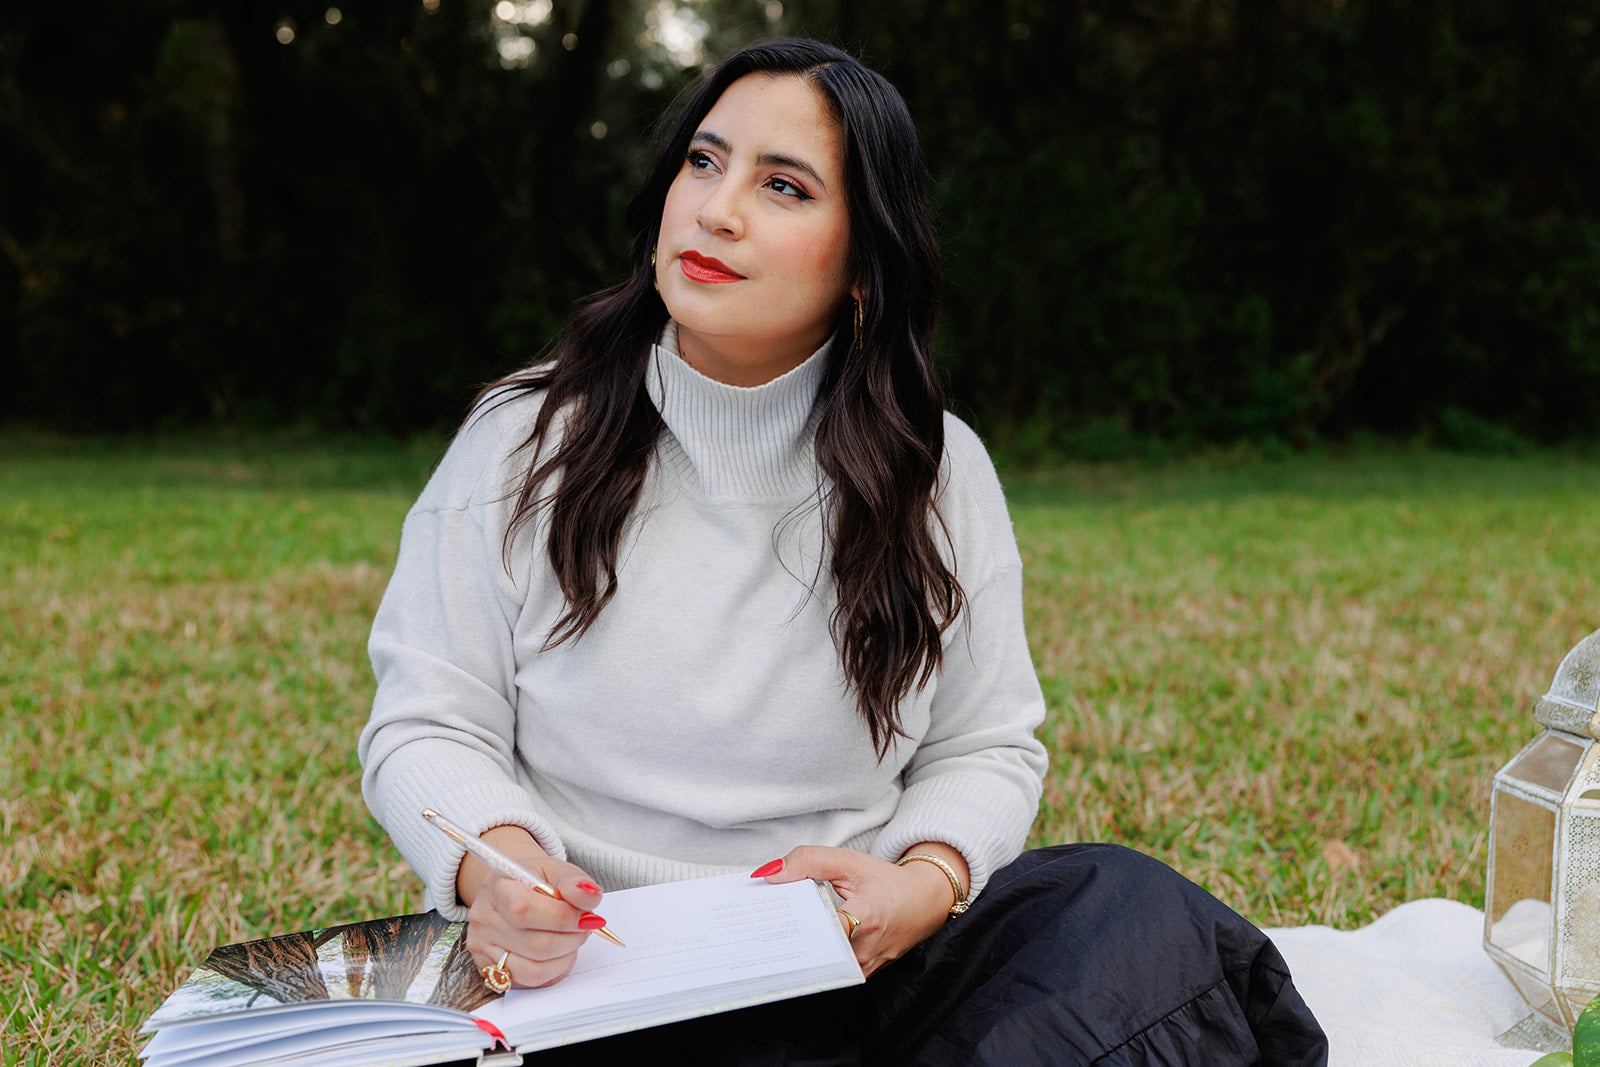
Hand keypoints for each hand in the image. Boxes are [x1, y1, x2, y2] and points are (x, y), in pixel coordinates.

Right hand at [457, 826, 607, 988]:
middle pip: (535, 944)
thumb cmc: (535, 881)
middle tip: (585, 926)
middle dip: (572, 938)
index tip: (586, 915)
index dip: (562, 917)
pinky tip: (560, 953)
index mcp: (496, 888)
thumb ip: (574, 881)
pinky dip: (555, 970)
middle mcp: (484, 920)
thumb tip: (590, 898)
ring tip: (572, 939)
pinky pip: (531, 982)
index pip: (524, 909)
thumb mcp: (555, 869)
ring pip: (534, 970)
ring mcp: (484, 949)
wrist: (513, 892)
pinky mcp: (490, 970)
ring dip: (566, 957)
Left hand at [753, 844, 964, 976]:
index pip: (822, 927)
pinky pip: (830, 970)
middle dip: (785, 939)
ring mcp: (865, 967)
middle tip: (755, 930)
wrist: (925, 902)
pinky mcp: (863, 974)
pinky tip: (792, 943)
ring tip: (767, 936)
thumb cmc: (888, 882)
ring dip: (796, 950)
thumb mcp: (850, 861)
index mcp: (866, 917)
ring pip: (820, 965)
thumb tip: (768, 874)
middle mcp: (865, 950)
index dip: (794, 924)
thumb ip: (808, 861)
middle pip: (814, 951)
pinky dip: (811, 956)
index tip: (765, 919)